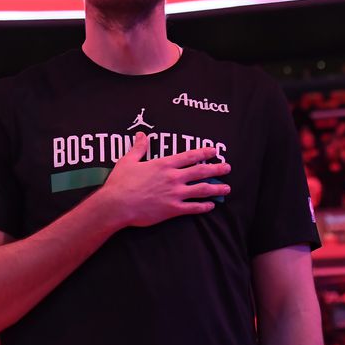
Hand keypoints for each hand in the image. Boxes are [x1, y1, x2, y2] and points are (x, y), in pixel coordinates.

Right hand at [98, 139, 230, 229]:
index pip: (190, 156)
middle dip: (216, 169)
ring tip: (226, 188)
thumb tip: (141, 135)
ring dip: (216, 188)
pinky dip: (204, 206)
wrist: (117, 204)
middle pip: (201, 171)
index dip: (204, 153)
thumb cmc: (121, 182)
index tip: (215, 151)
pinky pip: (193, 207)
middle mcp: (174, 177)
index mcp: (164, 164)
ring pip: (202, 190)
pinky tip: (211, 205)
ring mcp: (175, 194)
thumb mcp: (128, 161)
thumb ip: (138, 148)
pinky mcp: (172, 209)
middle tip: (227, 168)